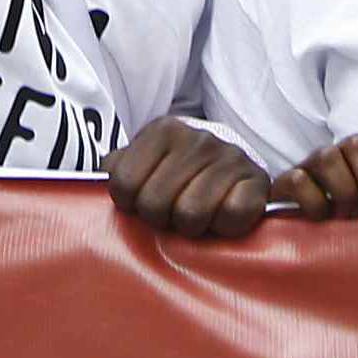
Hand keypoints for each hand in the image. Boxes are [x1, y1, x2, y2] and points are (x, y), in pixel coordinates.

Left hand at [108, 117, 269, 240]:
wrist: (233, 165)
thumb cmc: (179, 172)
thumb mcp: (146, 161)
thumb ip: (118, 167)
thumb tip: (101, 176)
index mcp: (164, 130)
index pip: (124, 184)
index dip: (130, 205)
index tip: (142, 203)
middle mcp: (198, 138)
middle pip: (155, 205)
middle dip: (161, 219)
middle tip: (172, 213)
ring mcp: (230, 156)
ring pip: (191, 215)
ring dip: (191, 228)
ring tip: (196, 216)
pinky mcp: (257, 181)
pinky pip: (231, 217)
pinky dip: (224, 227)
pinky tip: (221, 215)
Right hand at [272, 133, 357, 226]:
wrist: (303, 232)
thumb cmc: (350, 224)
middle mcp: (342, 154)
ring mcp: (313, 165)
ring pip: (329, 157)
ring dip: (344, 192)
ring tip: (348, 217)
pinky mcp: (287, 182)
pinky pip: (299, 180)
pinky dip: (314, 202)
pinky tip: (321, 219)